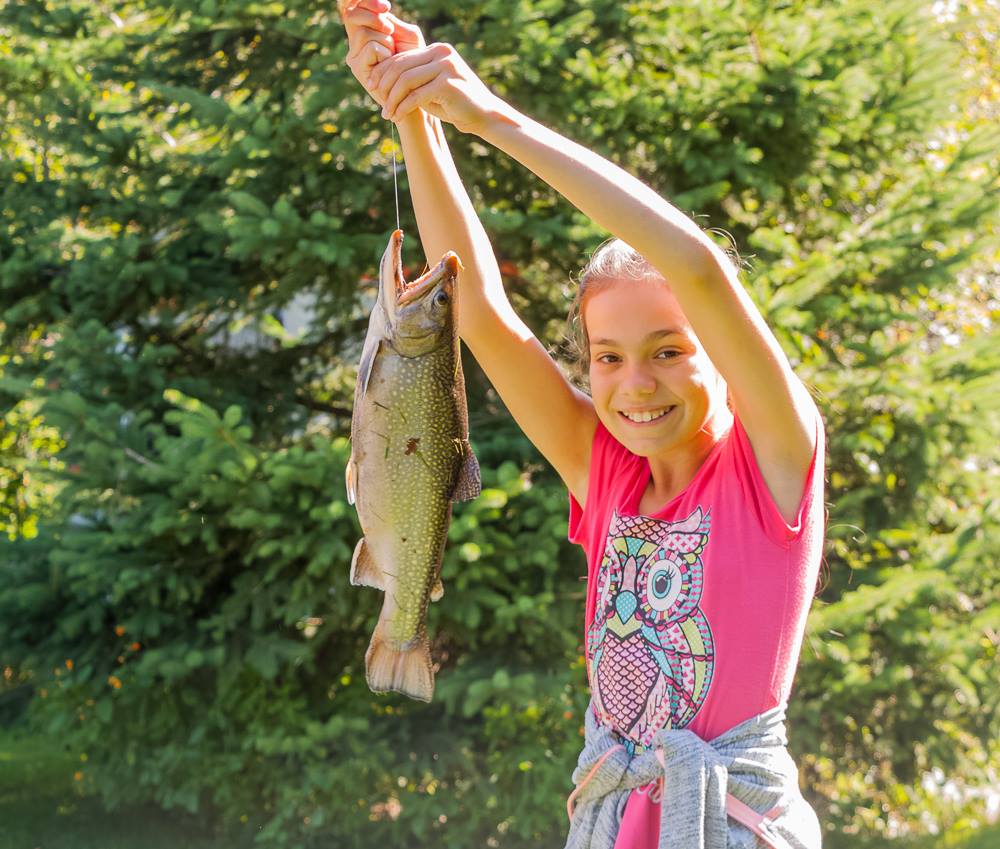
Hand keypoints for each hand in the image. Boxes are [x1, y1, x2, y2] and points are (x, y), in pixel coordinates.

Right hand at [339, 0, 424, 105]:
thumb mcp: (405, 35)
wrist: (416, 88)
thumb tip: (380, 10)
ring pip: (363, 33)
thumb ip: (390, 21)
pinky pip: (371, 48)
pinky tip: (389, 62)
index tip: (386, 7)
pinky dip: (385, 52)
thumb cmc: (414, 62)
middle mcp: (355, 42)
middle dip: (375, 18)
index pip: (352, 6)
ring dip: (384, 40)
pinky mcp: (357, 68)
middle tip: (390, 31)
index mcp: (364, 30)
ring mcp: (354, 55)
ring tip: (392, 54)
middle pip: (353, 16)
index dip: (363, 1)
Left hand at [368, 41, 506, 133]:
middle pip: (401, 66)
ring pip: (406, 80)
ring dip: (392, 98)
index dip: (383, 70)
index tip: (372, 85)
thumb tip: (384, 80)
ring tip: (386, 113)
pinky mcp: (447, 85)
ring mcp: (445, 67)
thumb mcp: (432, 87)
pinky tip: (397, 116)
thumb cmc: (455, 104)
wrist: (483, 116)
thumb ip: (414, 79)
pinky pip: (416, 96)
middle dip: (384, 84)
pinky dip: (403, 107)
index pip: (402, 56)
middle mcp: (441, 53)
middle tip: (376, 100)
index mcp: (437, 50)